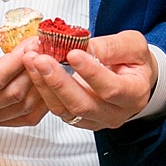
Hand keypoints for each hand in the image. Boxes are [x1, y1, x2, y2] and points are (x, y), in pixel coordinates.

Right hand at [0, 15, 47, 127]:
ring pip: (21, 107)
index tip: (32, 42)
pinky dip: (39, 101)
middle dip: (33, 69)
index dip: (17, 60)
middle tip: (45, 48)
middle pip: (11, 94)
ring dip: (40, 84)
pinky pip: (23, 117)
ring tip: (48, 60)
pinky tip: (45, 81)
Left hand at [23, 30, 157, 130]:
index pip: (111, 89)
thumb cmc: (134, 61)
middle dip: (59, 82)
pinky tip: (34, 70)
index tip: (72, 54)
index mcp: (134, 94)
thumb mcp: (132, 45)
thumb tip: (83, 47)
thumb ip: (110, 46)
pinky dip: (43, 89)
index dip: (91, 73)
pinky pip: (57, 109)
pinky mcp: (78, 119)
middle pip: (83, 104)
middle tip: (41, 59)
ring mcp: (95, 120)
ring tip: (31, 60)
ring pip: (65, 109)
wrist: (133, 78)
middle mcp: (115, 113)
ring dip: (45, 85)